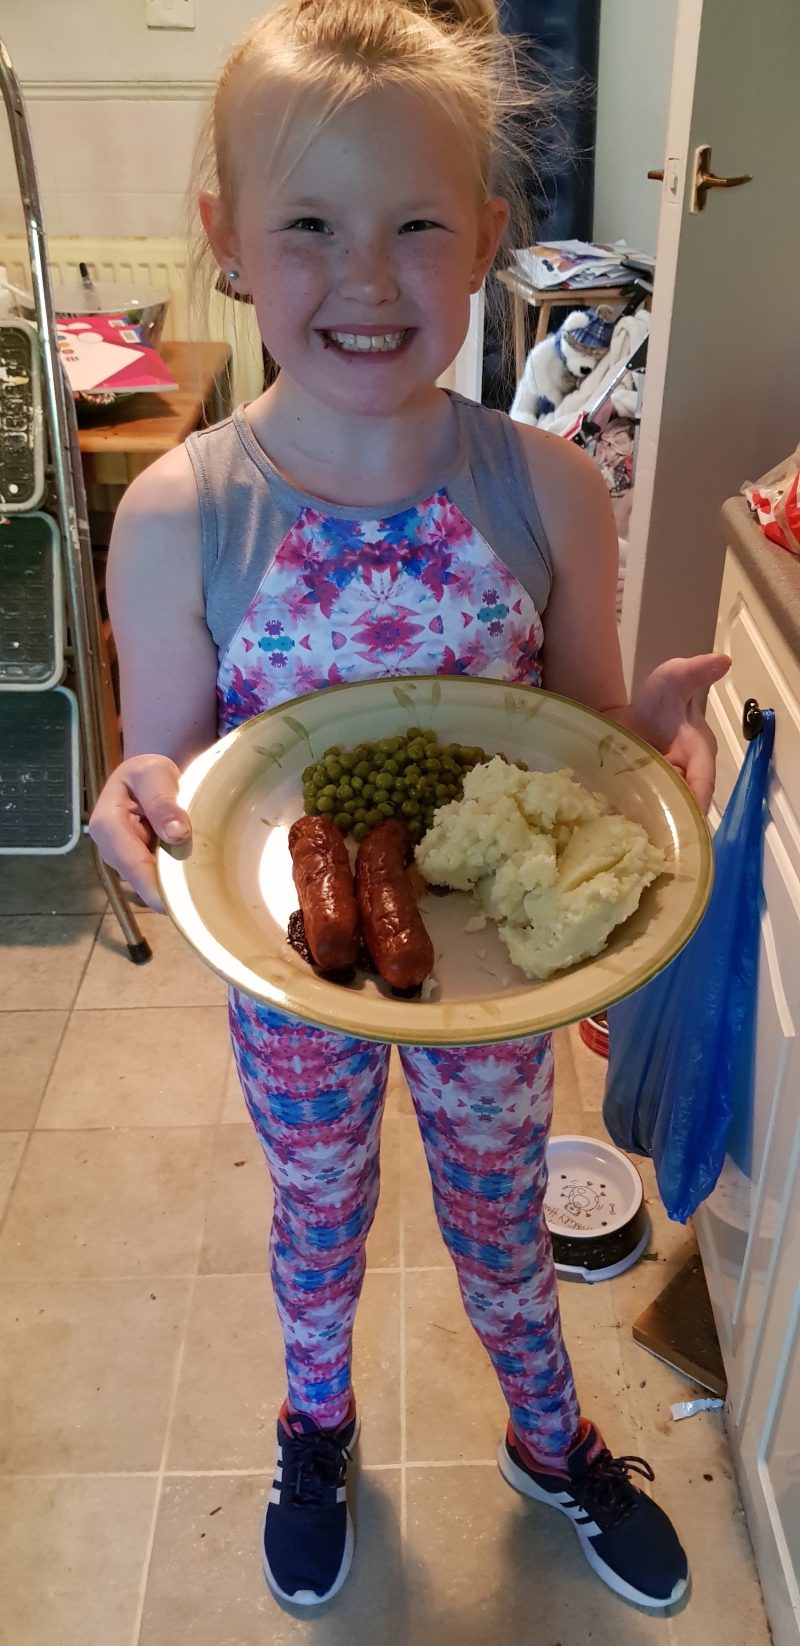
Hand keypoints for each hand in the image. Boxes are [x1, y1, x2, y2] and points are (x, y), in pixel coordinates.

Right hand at [89, 754, 190, 911]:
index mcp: (107, 825)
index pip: (131, 862)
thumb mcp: (155, 773)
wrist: (147, 777)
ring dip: (174, 886)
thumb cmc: (148, 773)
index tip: (173, 906)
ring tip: (201, 886)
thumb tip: (176, 834)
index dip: (152, 886)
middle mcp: (112, 849)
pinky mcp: (141, 867)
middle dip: (167, 890)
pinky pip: (159, 881)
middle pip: (140, 879)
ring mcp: (125, 861)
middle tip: (198, 900)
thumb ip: (162, 800)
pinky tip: (196, 878)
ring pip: (150, 884)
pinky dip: (177, 881)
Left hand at [621, 653, 730, 812]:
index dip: (696, 799)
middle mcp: (687, 776)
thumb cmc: (659, 697)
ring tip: (632, 830)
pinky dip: (636, 818)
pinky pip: (646, 811)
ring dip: (651, 820)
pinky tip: (620, 826)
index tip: (684, 815)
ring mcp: (666, 788)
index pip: (703, 783)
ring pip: (664, 811)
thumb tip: (722, 661)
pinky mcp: (648, 795)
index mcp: (699, 754)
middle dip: (669, 816)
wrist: (631, 712)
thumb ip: (694, 672)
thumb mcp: (674, 678)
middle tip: (647, 827)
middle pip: (682, 805)